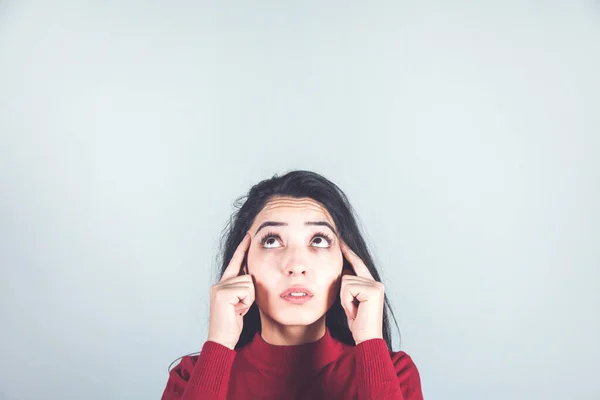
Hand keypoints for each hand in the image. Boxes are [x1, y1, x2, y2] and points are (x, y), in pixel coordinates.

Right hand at [207, 232, 254, 349]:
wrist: (222, 340)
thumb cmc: (233, 324)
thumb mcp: (241, 302)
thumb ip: (244, 288)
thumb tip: (252, 276)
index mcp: (223, 284)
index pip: (236, 262)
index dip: (243, 249)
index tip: (250, 235)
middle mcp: (219, 283)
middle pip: (248, 276)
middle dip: (250, 294)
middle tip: (239, 308)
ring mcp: (219, 288)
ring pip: (249, 283)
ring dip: (248, 299)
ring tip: (238, 310)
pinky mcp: (222, 294)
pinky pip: (246, 291)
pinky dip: (246, 302)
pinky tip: (236, 311)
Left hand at [340, 241, 384, 344]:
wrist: (366, 338)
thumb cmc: (358, 323)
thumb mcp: (351, 301)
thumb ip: (349, 286)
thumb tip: (341, 271)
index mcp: (372, 284)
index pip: (357, 264)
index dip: (348, 252)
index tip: (340, 240)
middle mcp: (376, 282)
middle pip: (346, 274)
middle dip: (344, 293)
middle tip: (353, 309)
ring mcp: (375, 285)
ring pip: (345, 282)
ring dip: (345, 299)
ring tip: (354, 311)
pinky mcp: (373, 290)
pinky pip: (347, 288)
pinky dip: (347, 301)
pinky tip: (356, 311)